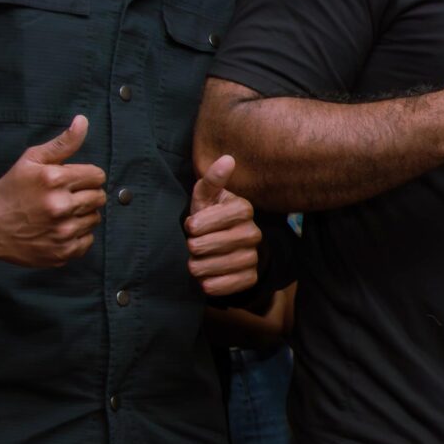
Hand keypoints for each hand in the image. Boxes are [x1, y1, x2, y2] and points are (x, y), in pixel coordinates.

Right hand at [0, 116, 106, 266]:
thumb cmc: (10, 189)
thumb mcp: (32, 160)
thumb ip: (62, 142)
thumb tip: (83, 121)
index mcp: (55, 180)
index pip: (97, 175)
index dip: (86, 176)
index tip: (72, 180)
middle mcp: (60, 206)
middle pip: (99, 197)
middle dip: (86, 194)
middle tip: (65, 197)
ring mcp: (62, 232)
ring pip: (95, 218)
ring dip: (82, 215)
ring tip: (60, 213)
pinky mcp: (62, 252)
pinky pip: (88, 240)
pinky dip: (77, 235)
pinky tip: (58, 229)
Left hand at [186, 154, 263, 296]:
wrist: (215, 250)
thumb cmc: (206, 219)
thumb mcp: (204, 199)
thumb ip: (212, 181)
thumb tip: (227, 159)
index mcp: (243, 209)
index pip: (231, 214)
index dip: (206, 222)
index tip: (190, 226)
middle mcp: (253, 232)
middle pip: (227, 241)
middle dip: (201, 246)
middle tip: (191, 246)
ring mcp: (253, 255)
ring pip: (230, 264)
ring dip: (204, 267)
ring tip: (194, 264)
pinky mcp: (250, 277)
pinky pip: (235, 284)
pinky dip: (215, 284)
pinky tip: (204, 280)